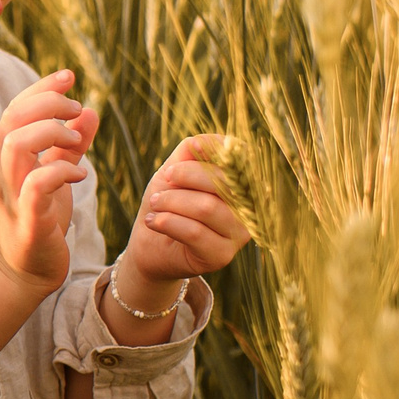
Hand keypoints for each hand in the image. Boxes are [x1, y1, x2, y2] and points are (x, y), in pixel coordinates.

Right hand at [0, 71, 95, 294]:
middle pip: (13, 119)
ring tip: (76, 143)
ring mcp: (10, 194)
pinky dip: (60, 171)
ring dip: (51, 134)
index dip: (40, 88)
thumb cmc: (38, 219)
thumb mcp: (55, 174)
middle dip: (48, 105)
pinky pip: (36, 185)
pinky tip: (79, 175)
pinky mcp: (27, 219)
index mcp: (4, 156)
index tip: (69, 76)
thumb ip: (70, 144)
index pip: (14, 108)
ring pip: (16, 145)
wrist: (23, 270)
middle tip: (76, 111)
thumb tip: (89, 110)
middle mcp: (0, 171)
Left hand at [119, 136, 250, 297]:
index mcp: (243, 184)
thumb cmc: (168, 202)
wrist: (149, 244)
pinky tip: (153, 220)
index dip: (214, 152)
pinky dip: (166, 222)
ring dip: (170, 202)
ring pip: (206, 207)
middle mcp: (249, 208)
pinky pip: (194, 232)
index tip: (186, 155)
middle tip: (162, 184)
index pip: (239, 160)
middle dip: (184, 177)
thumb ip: (192, 152)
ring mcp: (239, 234)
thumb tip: (206, 142)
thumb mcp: (175, 171)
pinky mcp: (222, 255)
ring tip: (154, 204)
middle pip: (222, 182)